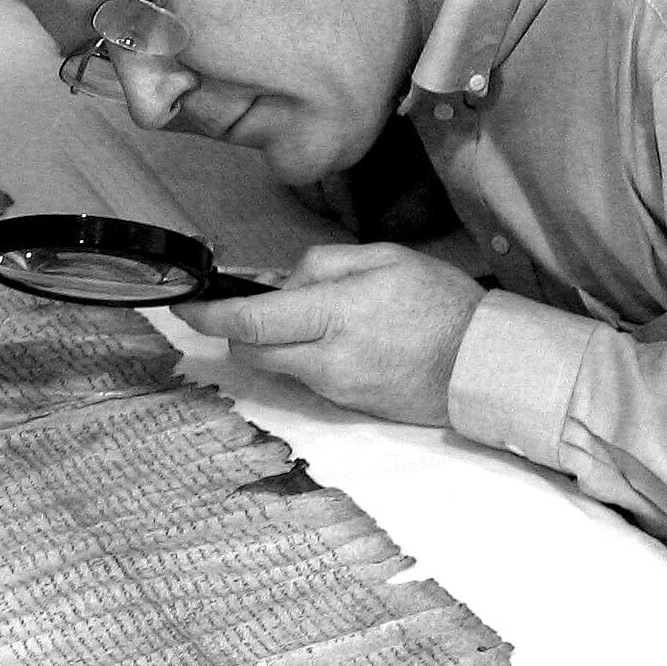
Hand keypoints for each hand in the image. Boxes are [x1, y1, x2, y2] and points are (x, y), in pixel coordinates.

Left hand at [174, 242, 486, 425]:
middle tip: (257, 305)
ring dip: (276, 343)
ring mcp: (334, 389)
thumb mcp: (383, 258)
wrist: (482, 365)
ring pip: (275, 366)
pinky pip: (306, 380)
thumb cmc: (439, 302)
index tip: (184, 304)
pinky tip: (340, 342)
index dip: (209, 313)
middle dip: (238, 329)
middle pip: (250, 350)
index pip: (251, 320)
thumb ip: (322, 265)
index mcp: (333, 315)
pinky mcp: (345, 406)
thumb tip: (281, 282)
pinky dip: (305, 359)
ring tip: (318, 319)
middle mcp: (326, 359)